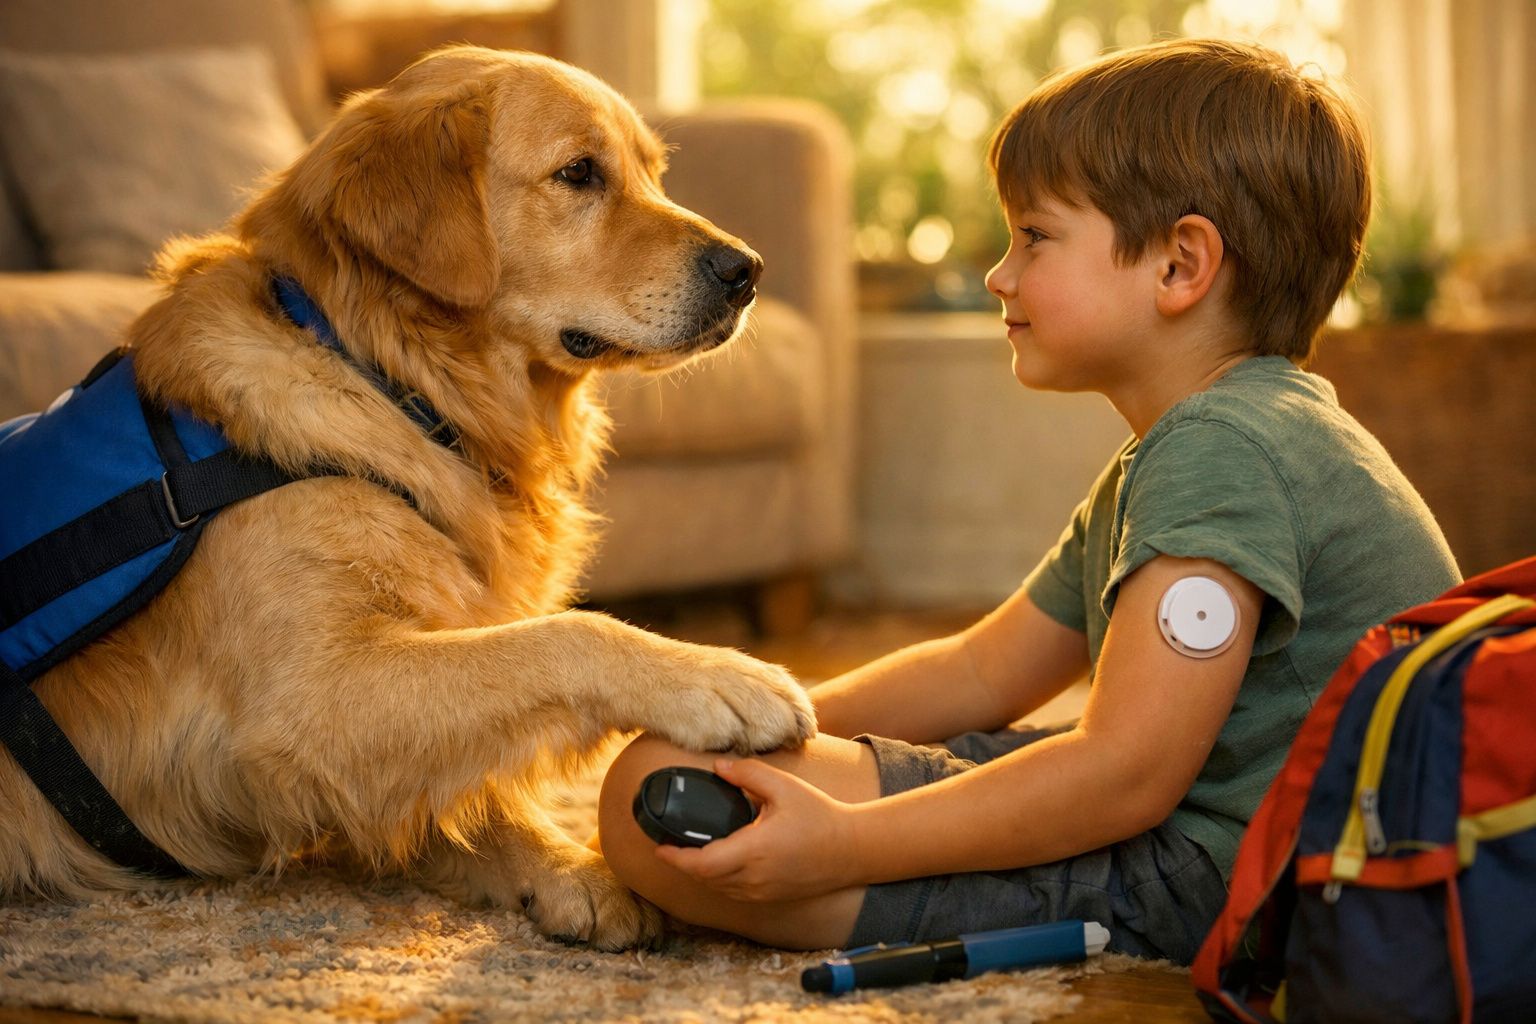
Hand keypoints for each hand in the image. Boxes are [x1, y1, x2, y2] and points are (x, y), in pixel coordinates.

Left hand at [653, 758, 859, 902]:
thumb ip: (748, 774)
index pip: (703, 863)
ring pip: (718, 888)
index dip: (676, 858)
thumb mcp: (784, 787)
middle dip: (683, 863)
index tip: (659, 847)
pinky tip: (718, 862)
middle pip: (704, 878)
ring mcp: (762, 891)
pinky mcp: (770, 897)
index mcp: (754, 851)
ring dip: (701, 872)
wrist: (852, 849)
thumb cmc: (820, 817)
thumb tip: (718, 766)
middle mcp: (755, 877)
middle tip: (669, 845)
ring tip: (690, 851)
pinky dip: (719, 879)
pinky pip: (734, 892)